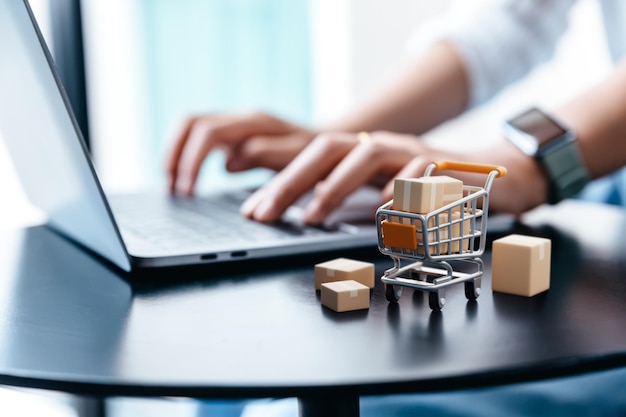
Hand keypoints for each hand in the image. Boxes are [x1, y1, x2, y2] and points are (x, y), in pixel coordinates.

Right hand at [166, 112, 315, 194]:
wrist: (327, 143)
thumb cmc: (316, 154)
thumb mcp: (299, 157)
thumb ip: (266, 155)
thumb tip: (228, 163)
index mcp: (254, 121)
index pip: (208, 132)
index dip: (192, 161)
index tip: (187, 192)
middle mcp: (239, 117)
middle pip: (190, 122)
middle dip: (174, 155)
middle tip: (171, 189)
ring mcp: (233, 124)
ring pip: (189, 127)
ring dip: (174, 154)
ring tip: (170, 186)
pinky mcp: (231, 135)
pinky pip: (197, 138)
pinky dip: (184, 157)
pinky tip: (182, 181)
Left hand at [241, 131, 548, 223]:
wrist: (495, 176)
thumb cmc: (429, 189)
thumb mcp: (382, 189)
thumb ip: (350, 198)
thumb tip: (306, 216)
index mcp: (362, 151)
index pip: (312, 158)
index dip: (279, 181)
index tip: (254, 211)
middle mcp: (381, 146)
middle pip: (329, 148)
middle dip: (292, 179)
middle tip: (267, 213)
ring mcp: (412, 152)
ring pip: (367, 153)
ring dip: (335, 185)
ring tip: (312, 217)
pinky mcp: (445, 166)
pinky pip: (419, 174)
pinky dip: (396, 192)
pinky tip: (379, 214)